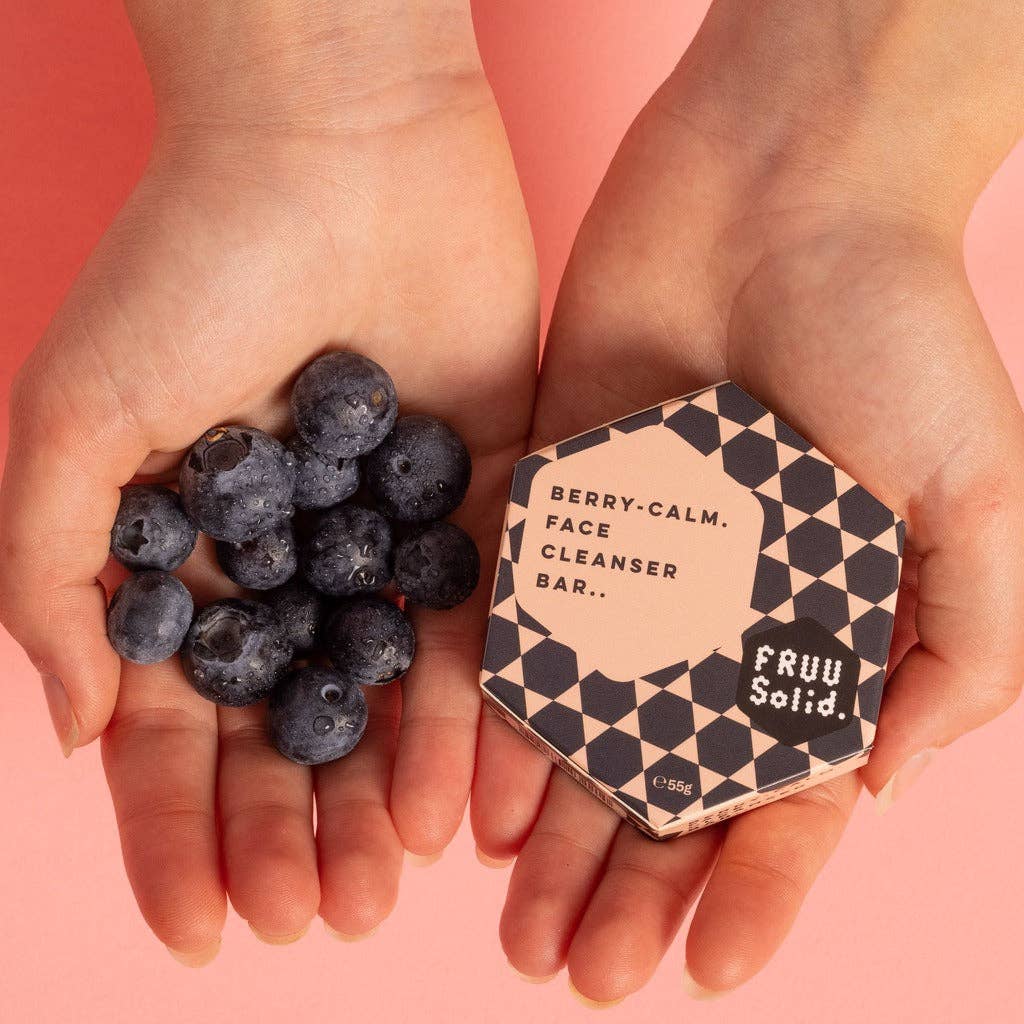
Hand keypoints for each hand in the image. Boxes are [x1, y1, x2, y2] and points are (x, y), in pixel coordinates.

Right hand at [0, 0, 536, 960]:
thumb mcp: (73, 424)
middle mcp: (297, 561)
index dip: (179, 831)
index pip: (184, 724)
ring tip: (377, 892)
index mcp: (193, 555)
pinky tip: (450, 803)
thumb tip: (79, 726)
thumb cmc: (188, 271)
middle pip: (292, 732)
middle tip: (313, 920)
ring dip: (375, 802)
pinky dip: (461, 718)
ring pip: (385, 701)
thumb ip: (55, 578)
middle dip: (290, 834)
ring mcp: (392, 538)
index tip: (202, 927)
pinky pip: (475, 630)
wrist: (335, 147)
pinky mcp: (484, 501)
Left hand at [472, 0, 1023, 1001]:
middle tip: (578, 973)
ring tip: (519, 923)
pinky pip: (515, 630)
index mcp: (812, 626)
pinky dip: (498, 714)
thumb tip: (877, 782)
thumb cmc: (896, 332)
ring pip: (578, 725)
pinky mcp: (552, 507)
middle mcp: (709, 613)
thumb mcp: (977, 496)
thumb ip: (956, 646)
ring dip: (553, 826)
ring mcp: (624, 566)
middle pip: (661, 776)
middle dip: (627, 880)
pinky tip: (476, 796)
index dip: (752, 885)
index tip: (710, 975)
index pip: (777, 787)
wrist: (777, 192)